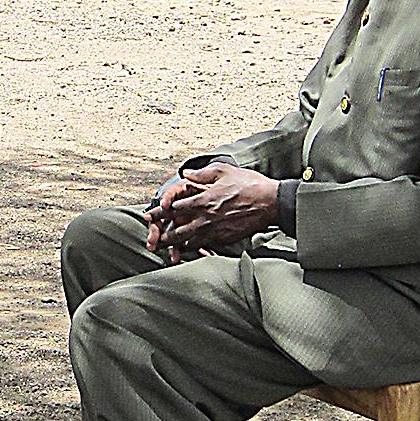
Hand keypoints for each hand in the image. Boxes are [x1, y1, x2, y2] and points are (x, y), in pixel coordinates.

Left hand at [153, 164, 279, 260]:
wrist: (271, 203)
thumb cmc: (249, 184)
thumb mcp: (224, 171)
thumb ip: (203, 173)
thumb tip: (187, 173)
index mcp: (203, 200)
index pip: (174, 208)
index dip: (159, 212)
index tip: (149, 215)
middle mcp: (206, 218)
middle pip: (177, 230)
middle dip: (162, 235)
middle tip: (152, 239)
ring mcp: (215, 231)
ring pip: (189, 241)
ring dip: (175, 245)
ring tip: (165, 249)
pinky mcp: (225, 239)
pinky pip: (205, 246)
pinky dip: (194, 248)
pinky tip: (189, 249)